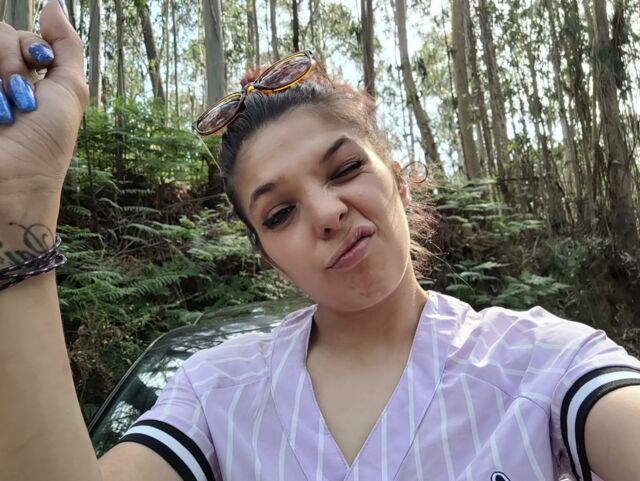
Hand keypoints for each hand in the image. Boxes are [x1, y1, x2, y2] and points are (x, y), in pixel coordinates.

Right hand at [0, 0, 87, 205]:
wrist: (16, 178)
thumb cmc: (48, 140)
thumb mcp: (70, 88)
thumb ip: (65, 44)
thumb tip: (52, 4)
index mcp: (25, 76)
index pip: (19, 36)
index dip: (31, 47)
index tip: (40, 66)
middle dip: (13, 62)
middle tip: (21, 97)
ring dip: (0, 75)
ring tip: (5, 110)